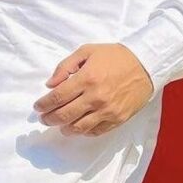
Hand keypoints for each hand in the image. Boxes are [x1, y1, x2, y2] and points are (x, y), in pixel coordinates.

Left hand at [33, 43, 153, 136]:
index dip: (44, 104)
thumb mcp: (87, 51)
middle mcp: (95, 97)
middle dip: (49, 119)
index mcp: (87, 78)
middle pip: (65, 115)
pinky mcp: (117, 119)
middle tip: (44, 118)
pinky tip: (78, 126)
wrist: (144, 64)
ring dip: (64, 128)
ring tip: (59, 124)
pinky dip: (83, 131)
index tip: (37, 107)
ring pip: (79, 128)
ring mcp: (107, 111)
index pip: (58, 97)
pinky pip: (95, 131)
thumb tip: (50, 84)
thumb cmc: (114, 56)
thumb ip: (65, 66)